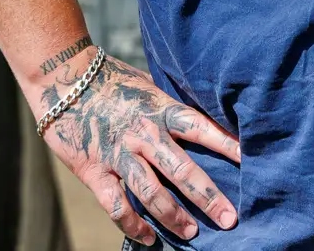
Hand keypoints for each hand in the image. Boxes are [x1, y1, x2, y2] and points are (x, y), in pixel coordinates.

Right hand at [35, 50, 240, 244]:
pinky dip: (132, 225)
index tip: (250, 159)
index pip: (200, 127)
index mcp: (160, 109)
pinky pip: (116, 205)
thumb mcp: (147, 84)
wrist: (62, 78)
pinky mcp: (94, 170)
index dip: (226, 144)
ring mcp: (119, 154)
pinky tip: (148, 238)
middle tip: (229, 218)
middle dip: (207, 196)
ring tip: (192, 233)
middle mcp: (143, 133)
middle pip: (182, 169)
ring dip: (173, 216)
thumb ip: (169, 105)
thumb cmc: (111, 78)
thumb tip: (201, 114)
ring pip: (151, 193)